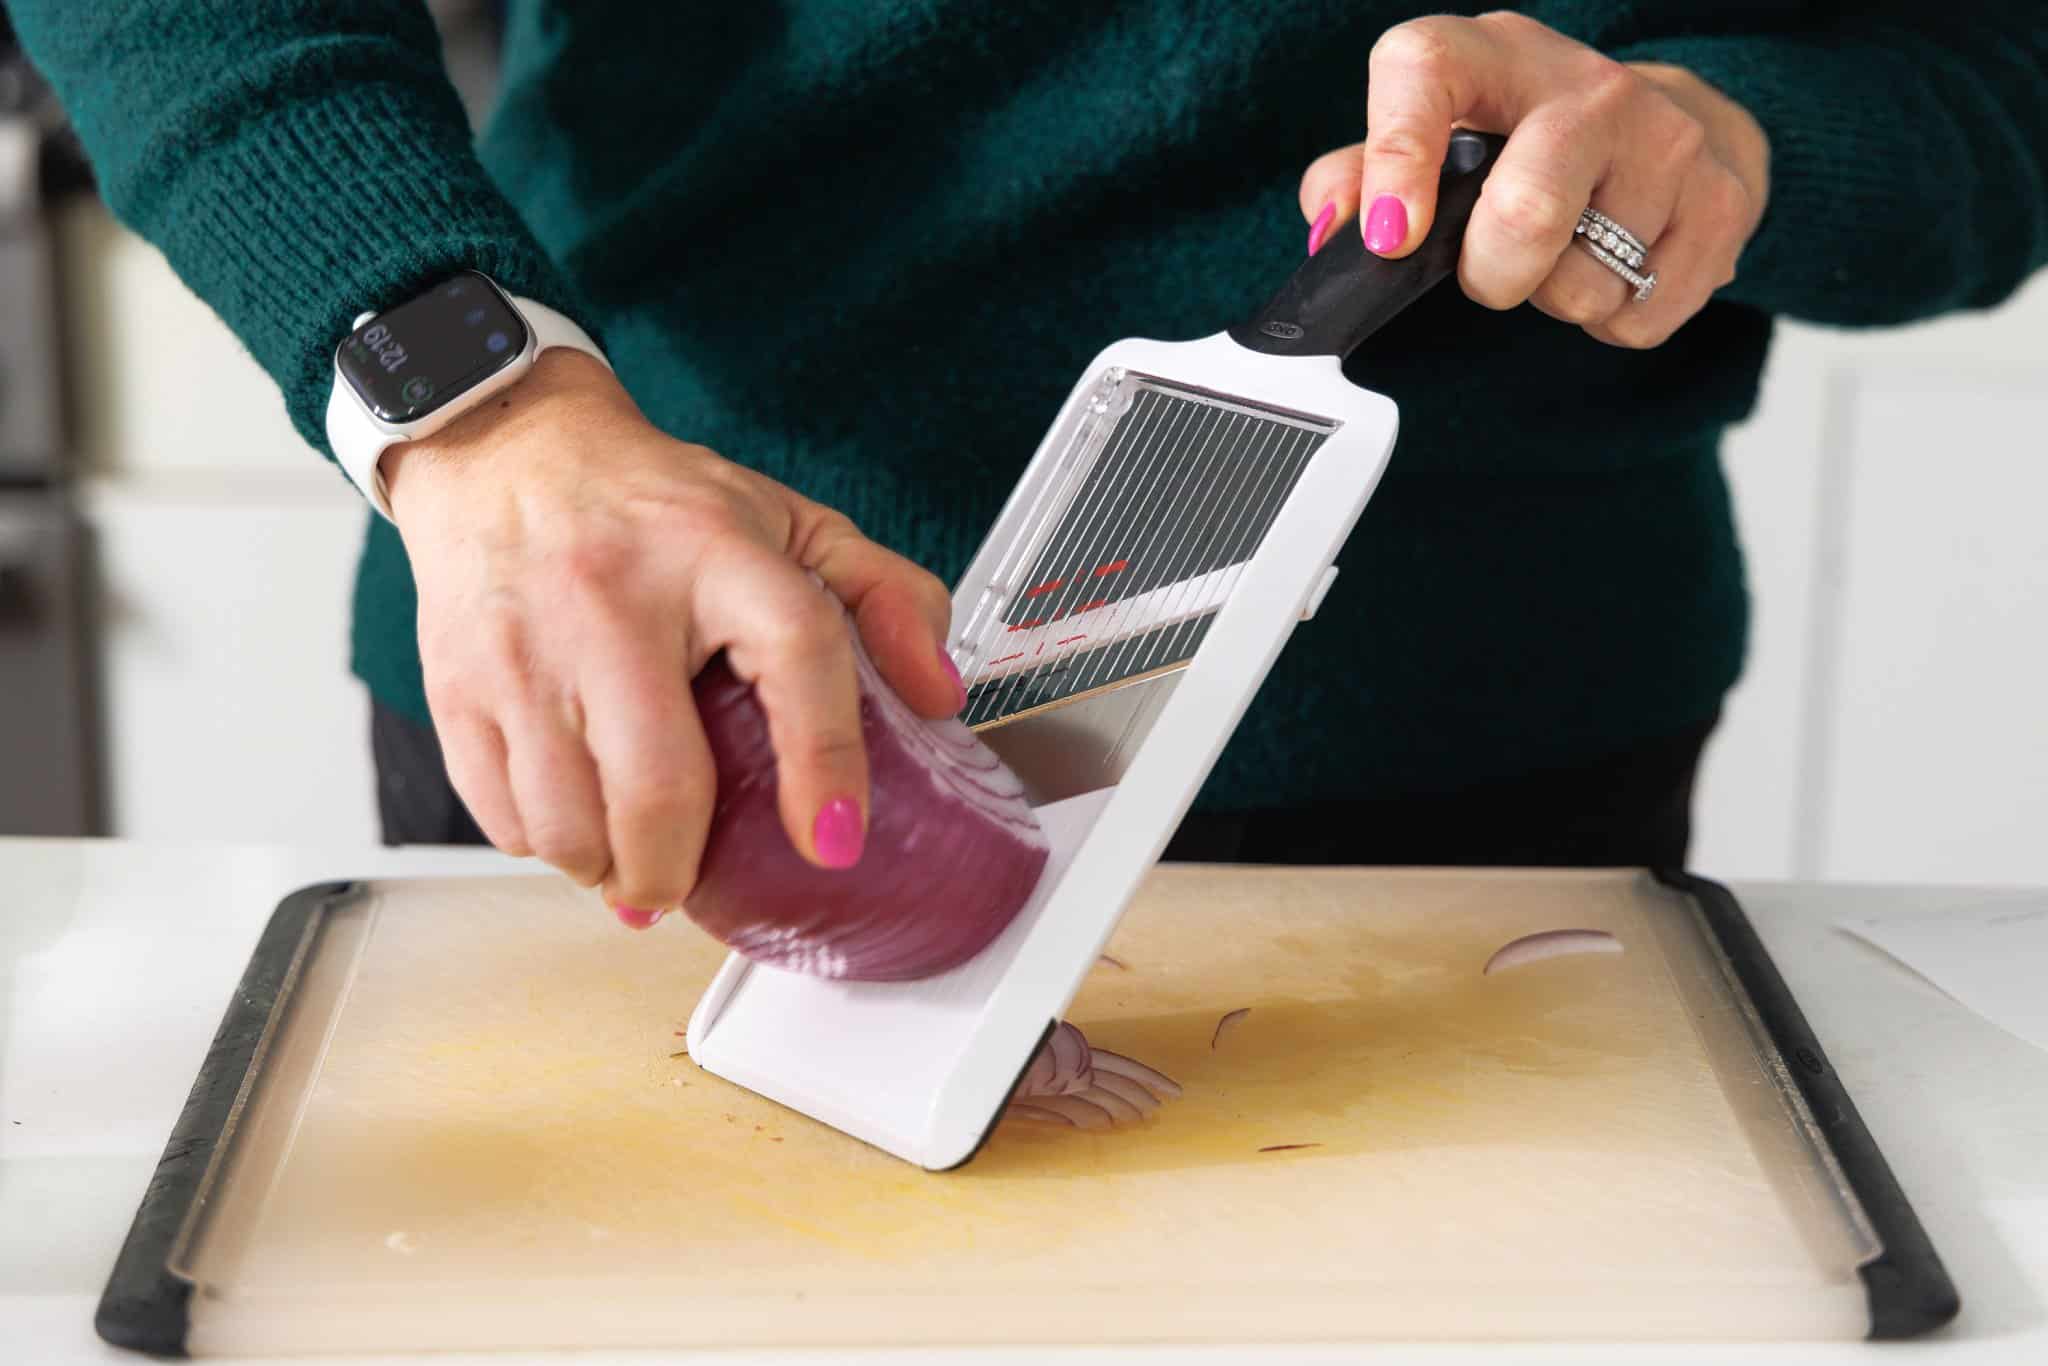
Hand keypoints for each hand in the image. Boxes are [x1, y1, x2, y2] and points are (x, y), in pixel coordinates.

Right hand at [381, 351, 963, 921]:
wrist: (506, 448)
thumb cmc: (653, 504)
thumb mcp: (787, 522)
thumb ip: (884, 596)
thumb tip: (938, 692)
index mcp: (715, 550)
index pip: (795, 654)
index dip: (824, 760)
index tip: (833, 837)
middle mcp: (613, 597)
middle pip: (658, 780)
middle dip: (681, 867)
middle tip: (693, 883)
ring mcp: (525, 645)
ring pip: (567, 820)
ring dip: (609, 871)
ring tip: (634, 861)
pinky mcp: (458, 682)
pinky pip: (501, 813)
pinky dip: (544, 846)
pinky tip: (574, 823)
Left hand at [1300, 11, 1769, 347]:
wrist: (1665, 126)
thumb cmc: (1520, 142)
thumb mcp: (1433, 141)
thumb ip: (1360, 182)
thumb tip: (1334, 230)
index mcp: (1491, 56)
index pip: (1427, 70)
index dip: (1398, 155)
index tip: (1392, 235)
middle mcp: (1585, 84)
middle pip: (1526, 212)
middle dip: (1493, 276)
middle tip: (1491, 266)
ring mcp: (1667, 137)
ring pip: (1586, 284)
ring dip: (1558, 298)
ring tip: (1566, 253)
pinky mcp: (1722, 199)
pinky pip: (1641, 316)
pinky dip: (1614, 319)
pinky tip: (1617, 268)